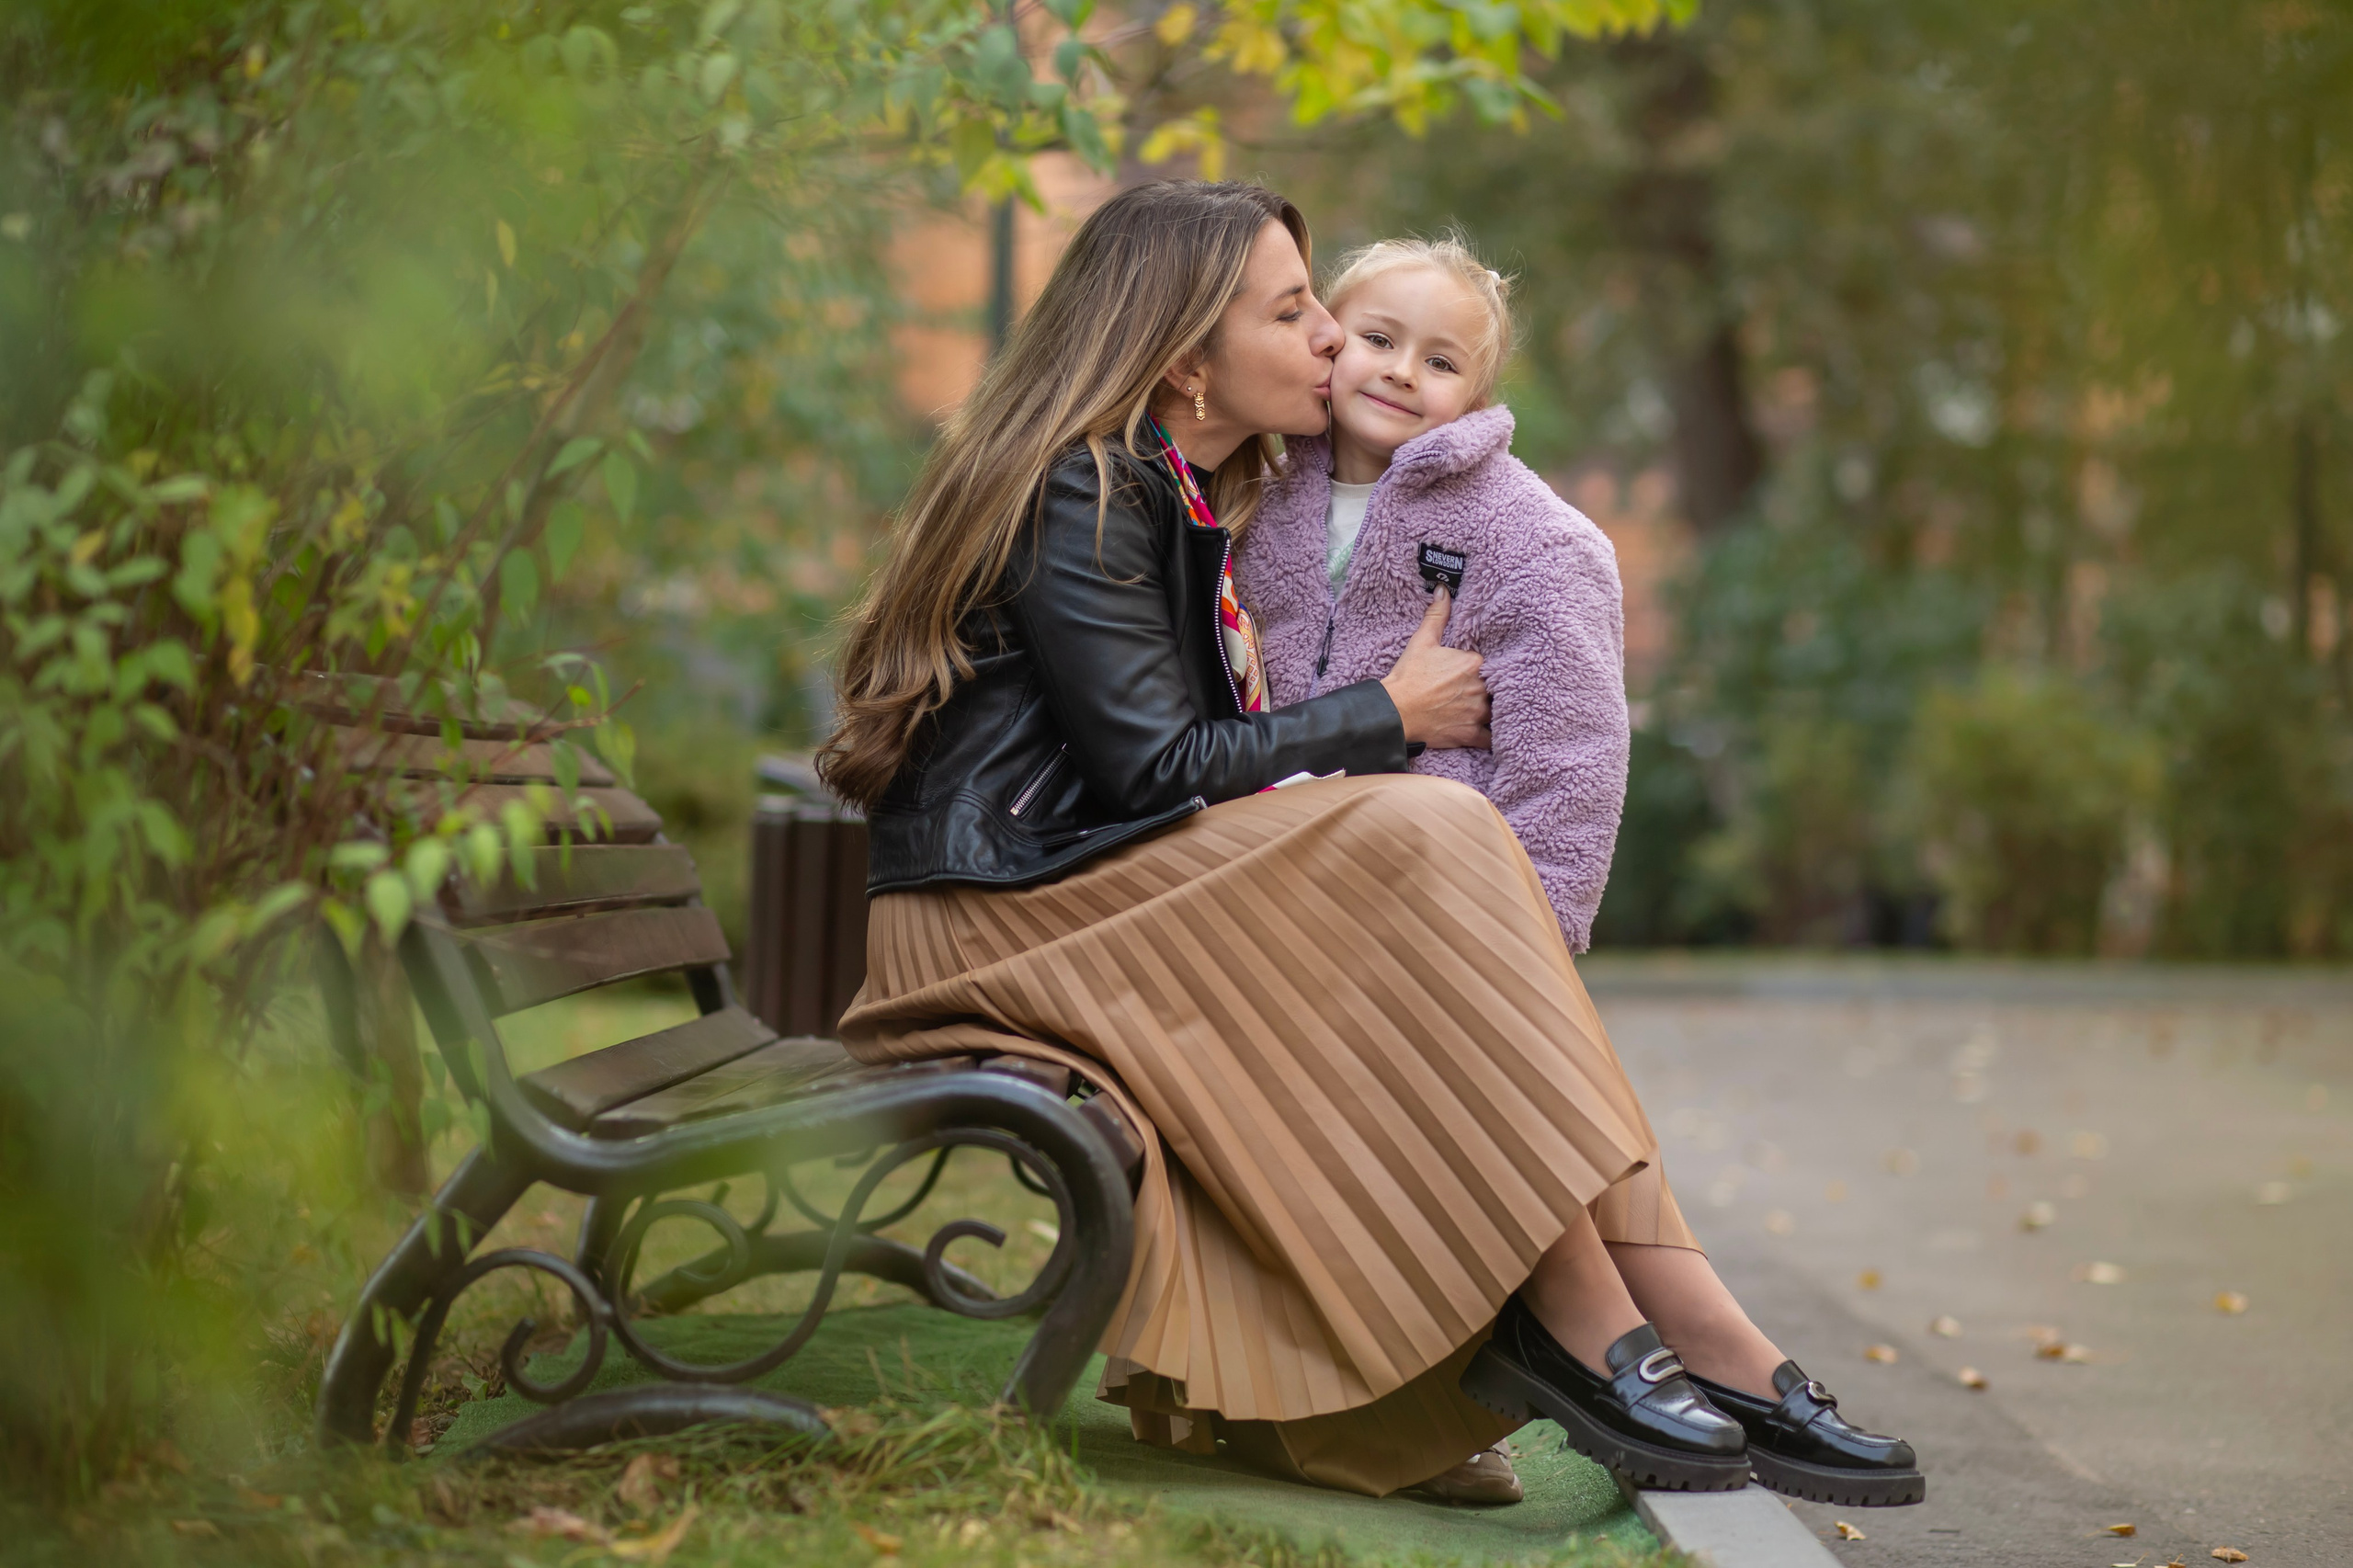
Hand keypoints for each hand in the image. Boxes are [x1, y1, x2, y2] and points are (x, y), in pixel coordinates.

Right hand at [1379, 588, 1490, 750]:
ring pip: (1498, 712)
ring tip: (1492, 711)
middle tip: (1485, 690)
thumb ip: (1437, 616)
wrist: (1395, 710)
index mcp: (1474, 663)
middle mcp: (1481, 688)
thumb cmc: (1408, 675)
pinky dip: (1494, 737)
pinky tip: (1496, 735)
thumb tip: (1443, 591)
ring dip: (1496, 711)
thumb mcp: (1422, 641)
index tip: (1481, 672)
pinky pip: (1492, 738)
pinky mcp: (1470, 734)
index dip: (1486, 668)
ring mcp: (1477, 712)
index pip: (1491, 664)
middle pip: (1497, 687)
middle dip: (1492, 689)